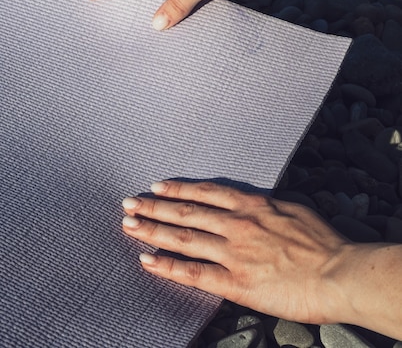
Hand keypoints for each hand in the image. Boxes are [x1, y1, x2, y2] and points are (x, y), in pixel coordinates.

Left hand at [121, 181, 353, 324]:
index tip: (156, 186)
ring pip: (183, 237)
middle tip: (129, 203)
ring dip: (152, 230)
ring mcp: (233, 252)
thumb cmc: (323, 242)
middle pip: (186, 212)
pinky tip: (146, 261)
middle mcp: (236, 224)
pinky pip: (193, 273)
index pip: (204, 193)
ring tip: (128, 225)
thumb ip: (264, 205)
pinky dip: (167, 266)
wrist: (340, 273)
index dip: (177, 189)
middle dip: (153, 207)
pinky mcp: (235, 281)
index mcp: (251, 205)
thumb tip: (249, 202)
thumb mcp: (293, 209)